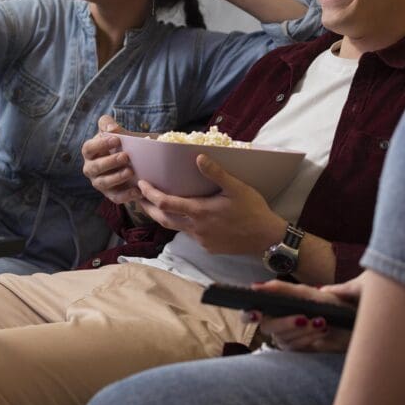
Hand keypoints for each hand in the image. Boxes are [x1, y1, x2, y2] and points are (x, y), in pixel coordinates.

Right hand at [81, 115, 140, 204]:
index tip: (116, 139)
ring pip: (104, 183)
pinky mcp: (110, 194)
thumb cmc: (121, 146)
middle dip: (110, 162)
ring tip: (131, 171)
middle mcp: (91, 168)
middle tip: (125, 156)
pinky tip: (137, 190)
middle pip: (95, 167)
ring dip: (117, 178)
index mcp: (90, 152)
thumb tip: (110, 128)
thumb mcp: (117, 134)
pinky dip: (126, 195)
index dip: (100, 144)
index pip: (89, 148)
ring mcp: (99, 183)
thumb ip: (109, 126)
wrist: (133, 163)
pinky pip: (116, 197)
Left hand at [136, 154, 282, 253]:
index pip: (165, 203)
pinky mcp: (208, 247)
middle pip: (162, 219)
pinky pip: (189, 234)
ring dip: (164, 216)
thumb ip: (216, 173)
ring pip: (175, 228)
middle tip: (138, 197)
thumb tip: (198, 157)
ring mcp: (201, 240)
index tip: (141, 184)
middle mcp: (196, 228)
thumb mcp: (237, 188)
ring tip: (157, 205)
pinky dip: (182, 224)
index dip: (150, 194)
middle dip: (147, 208)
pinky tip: (186, 217)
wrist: (266, 238)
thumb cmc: (253, 210)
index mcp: (200, 211)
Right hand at [248, 277, 362, 352]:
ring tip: (322, 322)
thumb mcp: (306, 293)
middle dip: (286, 323)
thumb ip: (281, 289)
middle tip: (304, 318)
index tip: (257, 314)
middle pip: (267, 327)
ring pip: (282, 338)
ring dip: (303, 330)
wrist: (352, 321)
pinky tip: (322, 330)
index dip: (249, 314)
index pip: (251, 312)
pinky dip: (308, 338)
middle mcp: (277, 322)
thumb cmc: (329, 304)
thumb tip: (255, 286)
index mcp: (275, 305)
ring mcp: (286, 337)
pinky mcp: (297, 350)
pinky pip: (294, 347)